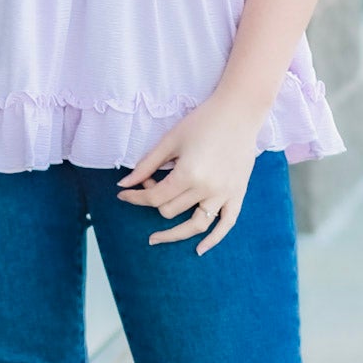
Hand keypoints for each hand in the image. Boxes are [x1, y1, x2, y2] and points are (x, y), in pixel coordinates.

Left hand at [115, 92, 265, 254]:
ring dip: (174, 234)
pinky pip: (226, 224)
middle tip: (151, 184)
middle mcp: (207, 189)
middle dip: (154, 201)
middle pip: (170, 211)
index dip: (136, 197)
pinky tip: (199, 250)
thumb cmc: (202, 122)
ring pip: (194, 225)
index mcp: (188, 174)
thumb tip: (123, 185)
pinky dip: (214, 240)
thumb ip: (146, 165)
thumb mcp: (170, 140)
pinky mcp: (237, 194)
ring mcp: (224, 194)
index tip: (124, 194)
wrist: (239, 112)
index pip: (154, 198)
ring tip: (156, 238)